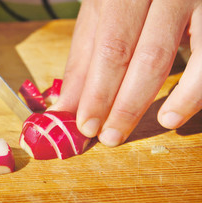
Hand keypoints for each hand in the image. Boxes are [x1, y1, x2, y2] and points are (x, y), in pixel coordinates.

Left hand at [52, 0, 201, 146]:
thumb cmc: (131, 3)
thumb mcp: (101, 20)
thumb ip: (85, 60)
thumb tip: (66, 108)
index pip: (107, 47)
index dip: (95, 92)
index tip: (84, 125)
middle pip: (129, 53)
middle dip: (114, 103)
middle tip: (105, 136)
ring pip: (160, 58)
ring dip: (138, 103)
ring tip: (122, 133)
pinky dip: (189, 94)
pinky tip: (170, 118)